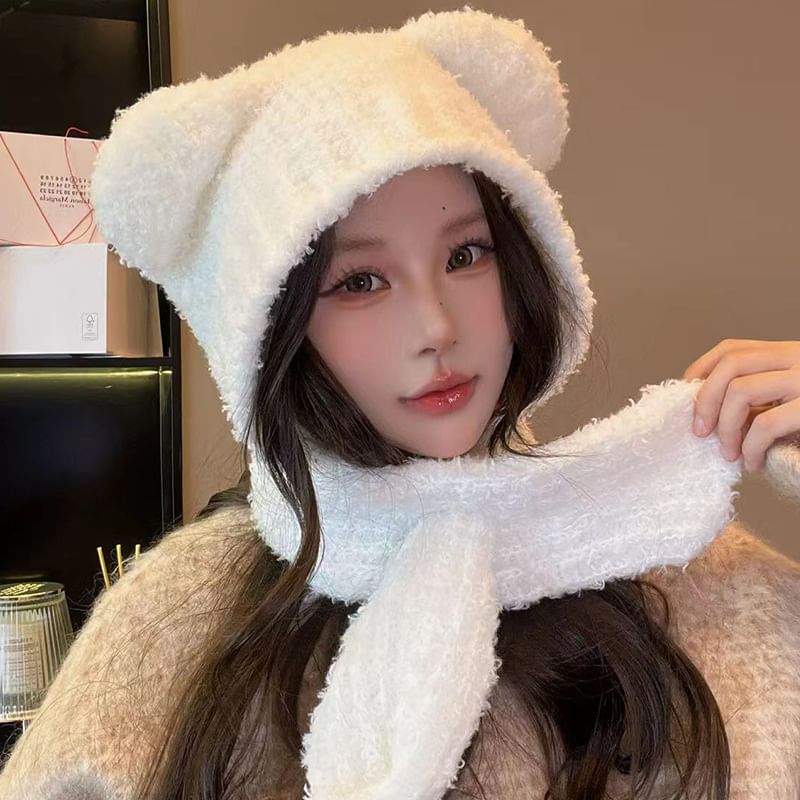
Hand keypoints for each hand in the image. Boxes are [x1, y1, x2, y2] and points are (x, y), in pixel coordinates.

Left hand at [682, 339, 799, 472]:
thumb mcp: (790, 402)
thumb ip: (760, 398)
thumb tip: (706, 409)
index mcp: (792, 355)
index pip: (733, 348)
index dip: (701, 371)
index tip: (687, 398)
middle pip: (731, 364)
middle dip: (704, 399)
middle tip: (699, 433)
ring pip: (742, 391)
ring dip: (725, 427)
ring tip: (729, 453)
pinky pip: (767, 423)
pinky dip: (750, 447)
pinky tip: (752, 463)